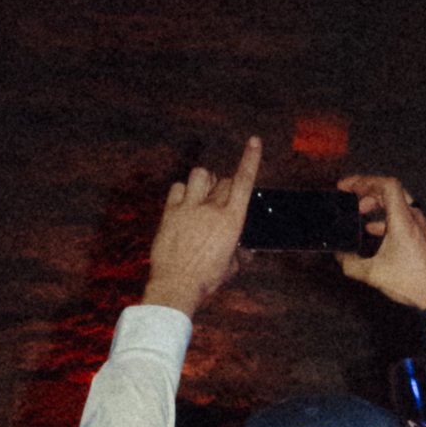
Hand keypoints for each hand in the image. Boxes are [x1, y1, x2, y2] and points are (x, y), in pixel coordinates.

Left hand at [144, 138, 260, 315]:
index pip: (244, 181)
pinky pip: (178, 187)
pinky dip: (183, 191)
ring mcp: (189, 207)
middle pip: (223, 180)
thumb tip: (245, 249)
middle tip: (220, 203)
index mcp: (232, 220)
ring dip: (205, 180)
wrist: (177, 285)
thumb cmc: (206, 279)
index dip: (251, 158)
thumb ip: (239, 252)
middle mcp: (211, 208)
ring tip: (203, 193)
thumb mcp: (231, 266)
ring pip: (200, 174)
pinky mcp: (170, 212)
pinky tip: (184, 202)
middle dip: (225, 187)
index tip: (254, 141)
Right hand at [338, 173, 425, 318]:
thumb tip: (340, 256)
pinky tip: (375, 231)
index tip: (347, 187)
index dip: (364, 181)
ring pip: (398, 203)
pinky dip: (386, 218)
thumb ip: (350, 263)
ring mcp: (421, 227)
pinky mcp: (424, 236)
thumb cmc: (412, 284)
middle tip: (352, 200)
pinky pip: (404, 217)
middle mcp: (415, 219)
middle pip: (391, 190)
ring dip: (377, 205)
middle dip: (368, 192)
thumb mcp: (372, 274)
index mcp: (403, 221)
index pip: (387, 185)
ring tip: (361, 215)